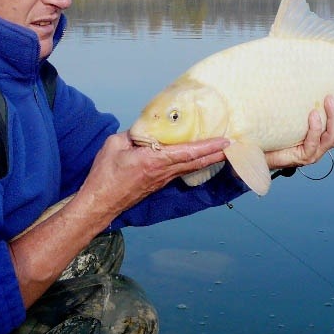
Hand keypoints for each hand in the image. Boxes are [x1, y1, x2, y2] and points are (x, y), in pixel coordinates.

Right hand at [76, 131, 229, 218]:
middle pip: (196, 162)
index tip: (225, 141)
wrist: (100, 203)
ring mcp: (162, 180)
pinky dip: (193, 164)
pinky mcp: (157, 185)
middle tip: (233, 145)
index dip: (208, 146)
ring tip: (221, 151)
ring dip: (207, 159)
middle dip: (216, 154)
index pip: (188, 152)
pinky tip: (197, 159)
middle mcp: (163, 172)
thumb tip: (145, 129)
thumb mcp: (114, 145)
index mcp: (155, 161)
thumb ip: (132, 135)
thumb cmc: (105, 175)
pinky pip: (180, 172)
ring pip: (190, 168)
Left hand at [265, 95, 333, 170]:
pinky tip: (312, 115)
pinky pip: (313, 142)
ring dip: (333, 118)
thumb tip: (317, 88)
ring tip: (328, 100)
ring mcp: (314, 153)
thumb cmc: (277, 130)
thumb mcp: (298, 114)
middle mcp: (324, 146)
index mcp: (327, 136)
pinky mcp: (302, 157)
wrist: (257, 147)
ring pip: (332, 137)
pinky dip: (315, 128)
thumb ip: (310, 105)